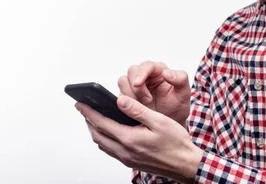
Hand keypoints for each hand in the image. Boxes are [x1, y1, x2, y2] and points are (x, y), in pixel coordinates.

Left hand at [76, 96, 202, 182]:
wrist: (185, 164)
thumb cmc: (176, 143)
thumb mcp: (158, 120)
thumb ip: (137, 110)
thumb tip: (120, 100)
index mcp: (130, 138)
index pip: (102, 123)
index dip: (88, 113)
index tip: (80, 104)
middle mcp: (125, 151)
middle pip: (97, 135)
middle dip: (88, 121)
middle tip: (84, 109)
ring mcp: (127, 158)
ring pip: (103, 144)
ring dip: (95, 131)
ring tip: (94, 118)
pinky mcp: (132, 162)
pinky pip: (111, 150)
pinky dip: (105, 139)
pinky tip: (110, 133)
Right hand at [118, 61, 190, 124]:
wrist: (170, 123)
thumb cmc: (177, 106)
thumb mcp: (184, 93)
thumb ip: (180, 79)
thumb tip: (167, 72)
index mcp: (159, 71)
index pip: (147, 65)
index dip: (141, 73)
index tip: (138, 83)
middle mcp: (146, 76)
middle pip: (132, 71)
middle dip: (136, 86)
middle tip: (147, 100)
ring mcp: (135, 86)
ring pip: (123, 81)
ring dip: (130, 94)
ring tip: (143, 106)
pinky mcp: (128, 96)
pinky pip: (120, 95)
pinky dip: (125, 102)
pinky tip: (135, 109)